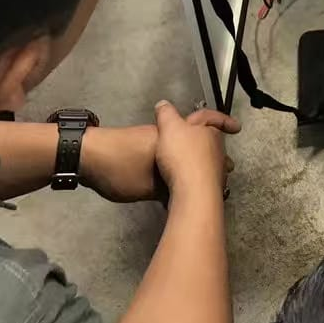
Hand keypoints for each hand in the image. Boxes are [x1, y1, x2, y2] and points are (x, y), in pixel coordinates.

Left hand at [82, 109, 238, 203]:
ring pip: (181, 149)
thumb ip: (170, 189)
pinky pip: (168, 156)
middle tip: (224, 168)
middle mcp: (167, 137)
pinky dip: (177, 165)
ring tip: (204, 180)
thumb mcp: (149, 186)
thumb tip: (184, 196)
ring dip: (193, 161)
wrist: (86, 155)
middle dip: (211, 152)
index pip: (205, 126)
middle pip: (195, 139)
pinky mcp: (140, 151)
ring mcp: (153, 142)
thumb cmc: (121, 168)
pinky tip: (177, 184)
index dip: (222, 125)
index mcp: (172, 140)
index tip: (237, 130)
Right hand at [153, 103, 238, 200]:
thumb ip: (166, 114)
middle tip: (206, 143)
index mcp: (210, 132)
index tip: (236, 125)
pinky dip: (199, 179)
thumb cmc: (183, 155)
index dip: (225, 120)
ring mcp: (217, 171)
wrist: (192, 190)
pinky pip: (206, 180)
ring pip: (213, 162)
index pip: (218, 121)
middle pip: (216, 142)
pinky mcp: (210, 189)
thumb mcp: (169, 127)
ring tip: (195, 164)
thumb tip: (163, 104)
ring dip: (206, 162)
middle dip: (211, 143)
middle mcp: (217, 150)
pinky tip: (187, 183)